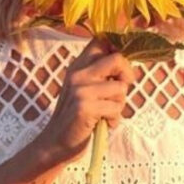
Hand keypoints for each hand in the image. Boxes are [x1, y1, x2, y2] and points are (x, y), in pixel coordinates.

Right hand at [32, 34, 134, 167]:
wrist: (56, 143)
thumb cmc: (77, 117)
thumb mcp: (85, 89)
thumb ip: (101, 74)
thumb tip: (128, 64)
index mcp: (78, 66)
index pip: (101, 40)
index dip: (118, 48)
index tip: (120, 67)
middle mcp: (78, 73)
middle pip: (118, 59)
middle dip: (127, 76)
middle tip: (120, 92)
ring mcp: (80, 89)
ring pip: (121, 88)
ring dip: (119, 105)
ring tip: (105, 113)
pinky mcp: (84, 107)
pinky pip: (116, 108)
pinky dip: (114, 119)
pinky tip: (102, 123)